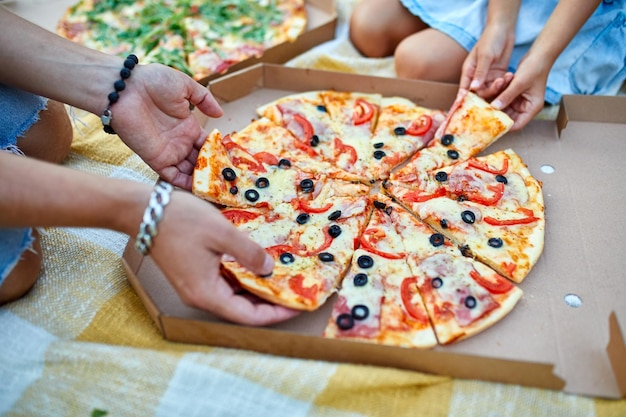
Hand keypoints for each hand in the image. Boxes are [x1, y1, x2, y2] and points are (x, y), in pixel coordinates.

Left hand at [110, 63, 223, 189]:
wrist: (124, 88)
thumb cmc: (153, 81)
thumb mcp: (185, 85)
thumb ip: (204, 99)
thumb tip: (220, 113)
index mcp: (188, 126)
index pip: (207, 145)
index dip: (219, 153)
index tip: (232, 162)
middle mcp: (180, 141)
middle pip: (200, 161)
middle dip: (212, 170)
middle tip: (228, 180)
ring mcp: (168, 151)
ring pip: (188, 172)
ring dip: (201, 179)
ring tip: (218, 187)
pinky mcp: (156, 159)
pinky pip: (172, 177)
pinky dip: (185, 184)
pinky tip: (199, 189)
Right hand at [150, 189, 301, 324]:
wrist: (141, 210)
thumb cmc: (179, 220)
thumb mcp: (221, 233)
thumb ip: (249, 253)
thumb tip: (270, 268)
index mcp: (206, 293)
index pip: (248, 316)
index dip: (276, 313)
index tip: (298, 305)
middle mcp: (200, 296)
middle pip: (242, 309)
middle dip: (270, 302)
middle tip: (295, 291)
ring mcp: (195, 286)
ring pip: (233, 295)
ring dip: (257, 289)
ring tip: (282, 279)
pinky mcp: (192, 274)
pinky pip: (223, 282)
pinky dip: (243, 277)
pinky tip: (258, 265)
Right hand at [460, 22, 515, 100]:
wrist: (503, 29)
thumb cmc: (491, 39)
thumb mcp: (485, 55)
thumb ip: (480, 72)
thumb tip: (473, 88)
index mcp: (468, 72)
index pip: (464, 90)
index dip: (465, 100)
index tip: (469, 108)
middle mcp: (476, 77)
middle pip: (479, 93)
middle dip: (489, 91)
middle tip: (498, 83)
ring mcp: (487, 77)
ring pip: (490, 91)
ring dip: (498, 87)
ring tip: (505, 78)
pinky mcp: (498, 76)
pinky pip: (500, 86)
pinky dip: (505, 83)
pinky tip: (510, 76)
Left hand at [490, 53, 549, 130]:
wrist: (539, 54)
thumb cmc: (534, 68)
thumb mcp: (519, 83)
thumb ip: (507, 96)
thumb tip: (494, 108)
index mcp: (532, 108)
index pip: (517, 125)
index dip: (504, 127)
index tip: (490, 126)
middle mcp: (526, 106)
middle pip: (508, 118)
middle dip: (496, 116)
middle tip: (481, 115)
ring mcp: (520, 100)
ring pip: (504, 108)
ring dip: (495, 105)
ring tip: (483, 104)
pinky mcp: (514, 94)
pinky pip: (502, 99)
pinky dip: (496, 97)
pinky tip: (487, 95)